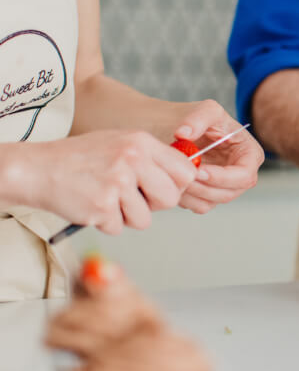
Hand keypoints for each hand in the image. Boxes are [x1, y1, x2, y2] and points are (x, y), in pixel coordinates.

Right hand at [21, 131, 197, 233]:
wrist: (39, 168)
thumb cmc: (83, 158)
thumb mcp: (122, 143)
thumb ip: (153, 158)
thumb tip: (188, 178)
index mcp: (142, 143)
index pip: (186, 170)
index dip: (179, 185)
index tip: (166, 188)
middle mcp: (133, 160)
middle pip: (171, 198)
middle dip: (157, 205)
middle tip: (137, 199)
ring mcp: (117, 183)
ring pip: (145, 219)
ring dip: (128, 216)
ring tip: (108, 199)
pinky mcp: (102, 206)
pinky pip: (119, 227)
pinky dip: (107, 223)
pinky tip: (93, 205)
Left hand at [171, 100, 263, 213]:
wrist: (179, 128)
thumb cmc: (200, 119)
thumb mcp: (206, 109)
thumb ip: (198, 118)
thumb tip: (183, 134)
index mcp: (249, 154)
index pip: (244, 175)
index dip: (223, 177)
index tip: (199, 171)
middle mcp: (240, 175)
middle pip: (228, 193)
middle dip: (203, 187)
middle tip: (181, 176)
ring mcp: (224, 187)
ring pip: (211, 202)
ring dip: (191, 193)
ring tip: (172, 175)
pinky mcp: (208, 195)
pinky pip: (198, 205)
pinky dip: (184, 198)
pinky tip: (172, 181)